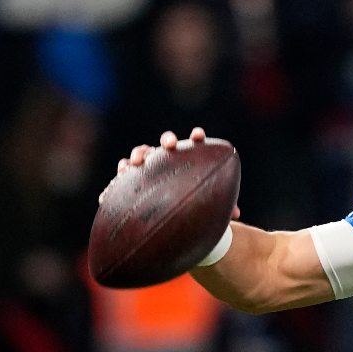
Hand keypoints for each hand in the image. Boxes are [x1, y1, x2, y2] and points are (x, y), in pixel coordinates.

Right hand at [101, 127, 239, 219]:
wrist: (176, 215)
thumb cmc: (197, 205)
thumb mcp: (209, 205)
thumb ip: (223, 206)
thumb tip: (236, 215)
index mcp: (189, 160)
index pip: (194, 144)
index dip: (196, 137)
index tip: (198, 135)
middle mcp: (169, 159)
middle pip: (166, 143)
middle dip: (167, 140)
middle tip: (169, 146)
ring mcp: (150, 166)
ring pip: (143, 153)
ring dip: (139, 154)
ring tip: (136, 162)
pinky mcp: (134, 179)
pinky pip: (124, 174)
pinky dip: (120, 176)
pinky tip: (116, 183)